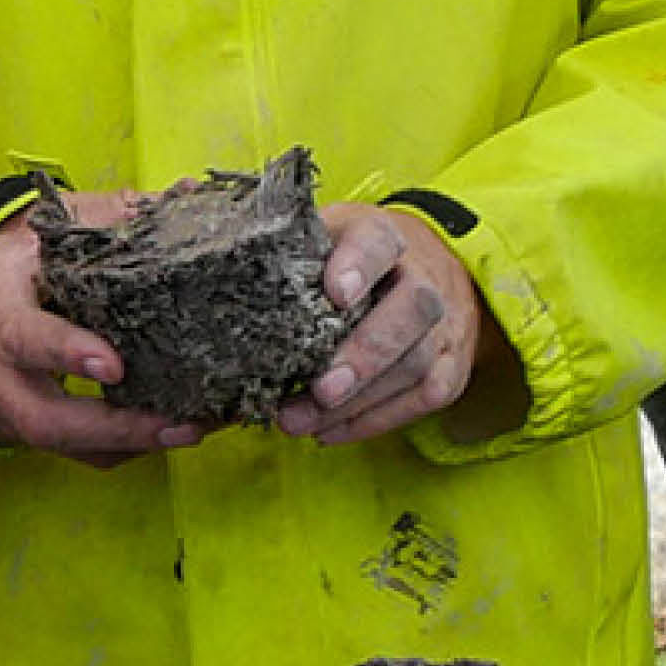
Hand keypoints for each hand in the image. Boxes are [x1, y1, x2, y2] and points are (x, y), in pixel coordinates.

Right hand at [0, 207, 201, 464]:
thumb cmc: (5, 269)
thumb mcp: (38, 233)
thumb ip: (106, 219)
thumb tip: (185, 195)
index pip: (24, 337)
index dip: (66, 352)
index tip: (114, 364)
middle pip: (47, 418)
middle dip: (116, 427)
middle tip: (181, 422)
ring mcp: (7, 410)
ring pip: (65, 445)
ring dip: (133, 443)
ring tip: (196, 428)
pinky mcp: (27, 434)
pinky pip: (77, 454)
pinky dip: (127, 447)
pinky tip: (172, 430)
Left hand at [275, 203, 521, 446]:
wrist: (428, 265)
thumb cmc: (349, 261)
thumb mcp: (318, 242)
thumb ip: (282, 262)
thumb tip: (211, 289)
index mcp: (382, 235)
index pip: (378, 240)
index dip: (360, 264)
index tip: (336, 293)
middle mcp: (423, 277)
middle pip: (412, 310)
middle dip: (366, 353)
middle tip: (321, 389)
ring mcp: (445, 324)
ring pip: (418, 362)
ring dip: (358, 401)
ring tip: (300, 421)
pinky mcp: (453, 364)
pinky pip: (426, 397)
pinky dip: (375, 420)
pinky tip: (329, 431)